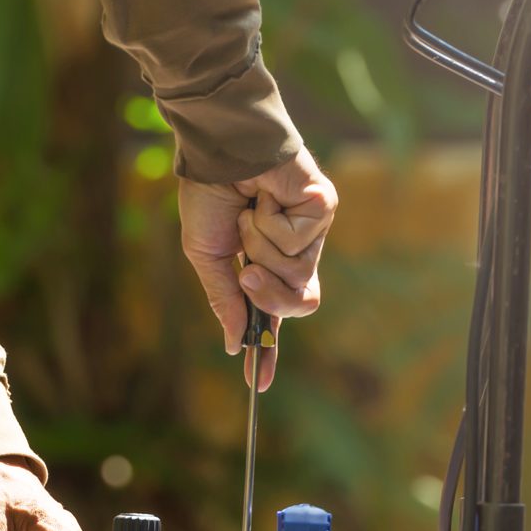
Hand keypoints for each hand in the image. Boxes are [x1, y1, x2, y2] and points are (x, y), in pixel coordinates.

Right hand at [178, 147, 338, 388]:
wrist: (217, 148)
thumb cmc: (209, 194)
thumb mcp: (207, 255)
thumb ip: (224, 299)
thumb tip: (233, 344)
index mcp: (267, 264)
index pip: (275, 316)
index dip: (268, 350)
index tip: (259, 383)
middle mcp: (296, 251)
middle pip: (301, 303)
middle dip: (271, 297)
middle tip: (247, 274)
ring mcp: (314, 230)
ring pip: (298, 273)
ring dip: (262, 247)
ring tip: (251, 213)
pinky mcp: (323, 207)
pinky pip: (298, 242)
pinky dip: (270, 223)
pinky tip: (265, 197)